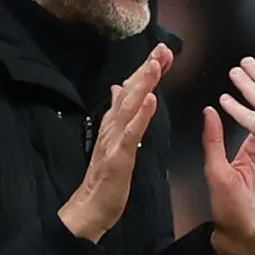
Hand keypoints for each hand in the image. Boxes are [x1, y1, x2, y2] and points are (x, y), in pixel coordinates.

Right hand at [58, 45, 168, 240]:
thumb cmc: (106, 177)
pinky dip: (141, 115)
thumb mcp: (114, 140)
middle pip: (132, 91)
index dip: (146, 70)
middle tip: (163, 48)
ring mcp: (115, 139)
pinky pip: (131, 132)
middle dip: (147, 68)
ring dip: (144, 84)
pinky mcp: (119, 155)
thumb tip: (119, 88)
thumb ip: (118, 114)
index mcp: (115, 122)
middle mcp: (113, 125)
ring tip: (157, 64)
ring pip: (131, 106)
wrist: (91, 206)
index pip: (132, 90)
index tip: (163, 52)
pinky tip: (151, 100)